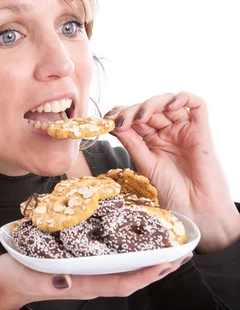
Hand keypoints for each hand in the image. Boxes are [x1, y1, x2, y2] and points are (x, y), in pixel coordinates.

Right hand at [0, 253, 188, 309]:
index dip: (145, 274)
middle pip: (130, 277)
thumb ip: (48, 280)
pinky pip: (111, 260)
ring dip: (148, 259)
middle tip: (181, 252)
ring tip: (168, 245)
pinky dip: (128, 252)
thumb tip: (67, 281)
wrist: (4, 284)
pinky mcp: (81, 264)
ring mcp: (87, 273)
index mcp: (81, 284)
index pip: (121, 282)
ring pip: (124, 269)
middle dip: (156, 267)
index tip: (167, 263)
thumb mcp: (28, 277)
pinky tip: (135, 240)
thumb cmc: (15, 278)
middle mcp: (90, 280)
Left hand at [105, 91, 239, 250]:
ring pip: (168, 102)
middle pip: (148, 108)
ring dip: (152, 103)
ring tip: (141, 116)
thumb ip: (132, 143)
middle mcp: (167, 132)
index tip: (107, 120)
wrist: (196, 210)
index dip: (120, 114)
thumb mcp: (145, 165)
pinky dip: (183, 98)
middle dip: (132, 110)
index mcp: (150, 141)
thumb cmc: (171, 193)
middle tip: (121, 120)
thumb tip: (114, 123)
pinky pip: (196, 104)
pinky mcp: (201, 130)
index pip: (134, 118)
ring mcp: (184, 129)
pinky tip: (169, 106)